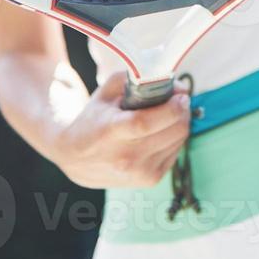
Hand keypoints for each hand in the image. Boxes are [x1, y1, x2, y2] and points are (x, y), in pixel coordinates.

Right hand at [49, 72, 191, 188]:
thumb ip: (138, 78)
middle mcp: (126, 157)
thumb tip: (175, 84)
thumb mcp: (107, 91)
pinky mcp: (150, 180)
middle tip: (179, 99)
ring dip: (180, 123)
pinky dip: (174, 138)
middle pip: (172, 131)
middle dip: (183, 110)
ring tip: (168, 114)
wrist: (76, 157)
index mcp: (111, 132)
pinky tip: (161, 131)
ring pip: (179, 141)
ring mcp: (139, 172)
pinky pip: (176, 153)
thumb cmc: (94, 119)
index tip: (180, 94)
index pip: (146, 123)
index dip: (171, 107)